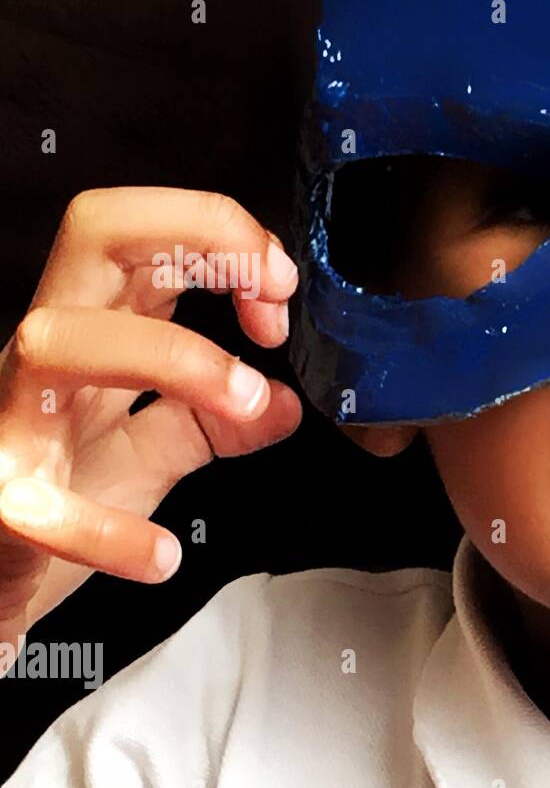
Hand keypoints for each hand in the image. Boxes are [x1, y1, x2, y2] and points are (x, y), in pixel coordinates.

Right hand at [0, 188, 301, 651]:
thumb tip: (285, 404)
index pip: (144, 233)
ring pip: (56, 341)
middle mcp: (49, 358)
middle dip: (195, 239)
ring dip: (172, 357)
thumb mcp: (149, 453)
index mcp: (95, 332)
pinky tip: (160, 556)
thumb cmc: (58, 498)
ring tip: (247, 404)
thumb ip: (214, 423)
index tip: (280, 289)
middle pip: (94, 231)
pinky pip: (34, 505)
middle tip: (271, 307)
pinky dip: (104, 532)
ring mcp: (11, 421)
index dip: (220, 236)